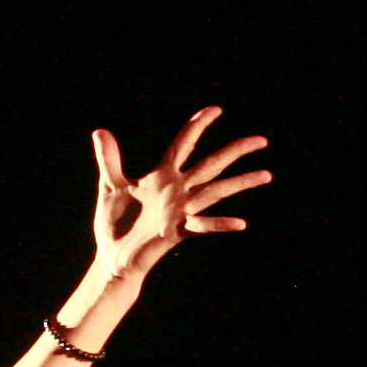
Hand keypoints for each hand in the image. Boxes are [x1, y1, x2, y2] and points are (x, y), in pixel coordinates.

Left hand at [88, 106, 271, 282]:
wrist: (113, 256)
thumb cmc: (113, 224)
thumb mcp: (111, 186)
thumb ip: (109, 159)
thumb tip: (100, 131)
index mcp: (162, 176)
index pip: (184, 145)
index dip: (198, 126)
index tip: (216, 110)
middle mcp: (178, 190)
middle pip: (212, 164)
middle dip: (236, 150)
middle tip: (261, 140)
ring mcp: (181, 210)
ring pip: (216, 190)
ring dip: (241, 182)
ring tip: (266, 174)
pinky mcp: (178, 231)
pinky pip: (203, 226)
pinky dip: (220, 223)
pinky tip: (240, 223)